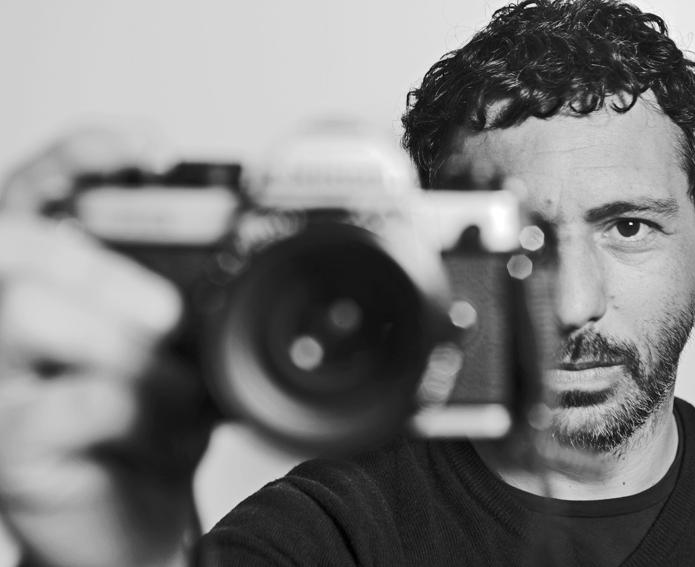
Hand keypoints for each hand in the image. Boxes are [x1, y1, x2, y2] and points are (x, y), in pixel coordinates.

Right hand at [0, 130, 209, 566]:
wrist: (136, 521)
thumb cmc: (152, 428)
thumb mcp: (181, 355)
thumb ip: (190, 308)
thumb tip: (241, 272)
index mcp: (46, 286)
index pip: (34, 191)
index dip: (79, 156)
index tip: (151, 149)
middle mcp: (3, 323)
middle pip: (17, 242)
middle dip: (104, 269)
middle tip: (166, 319)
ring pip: (21, 310)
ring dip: (119, 341)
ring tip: (173, 384)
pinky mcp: (7, 447)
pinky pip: (61, 402)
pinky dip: (133, 406)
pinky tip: (165, 424)